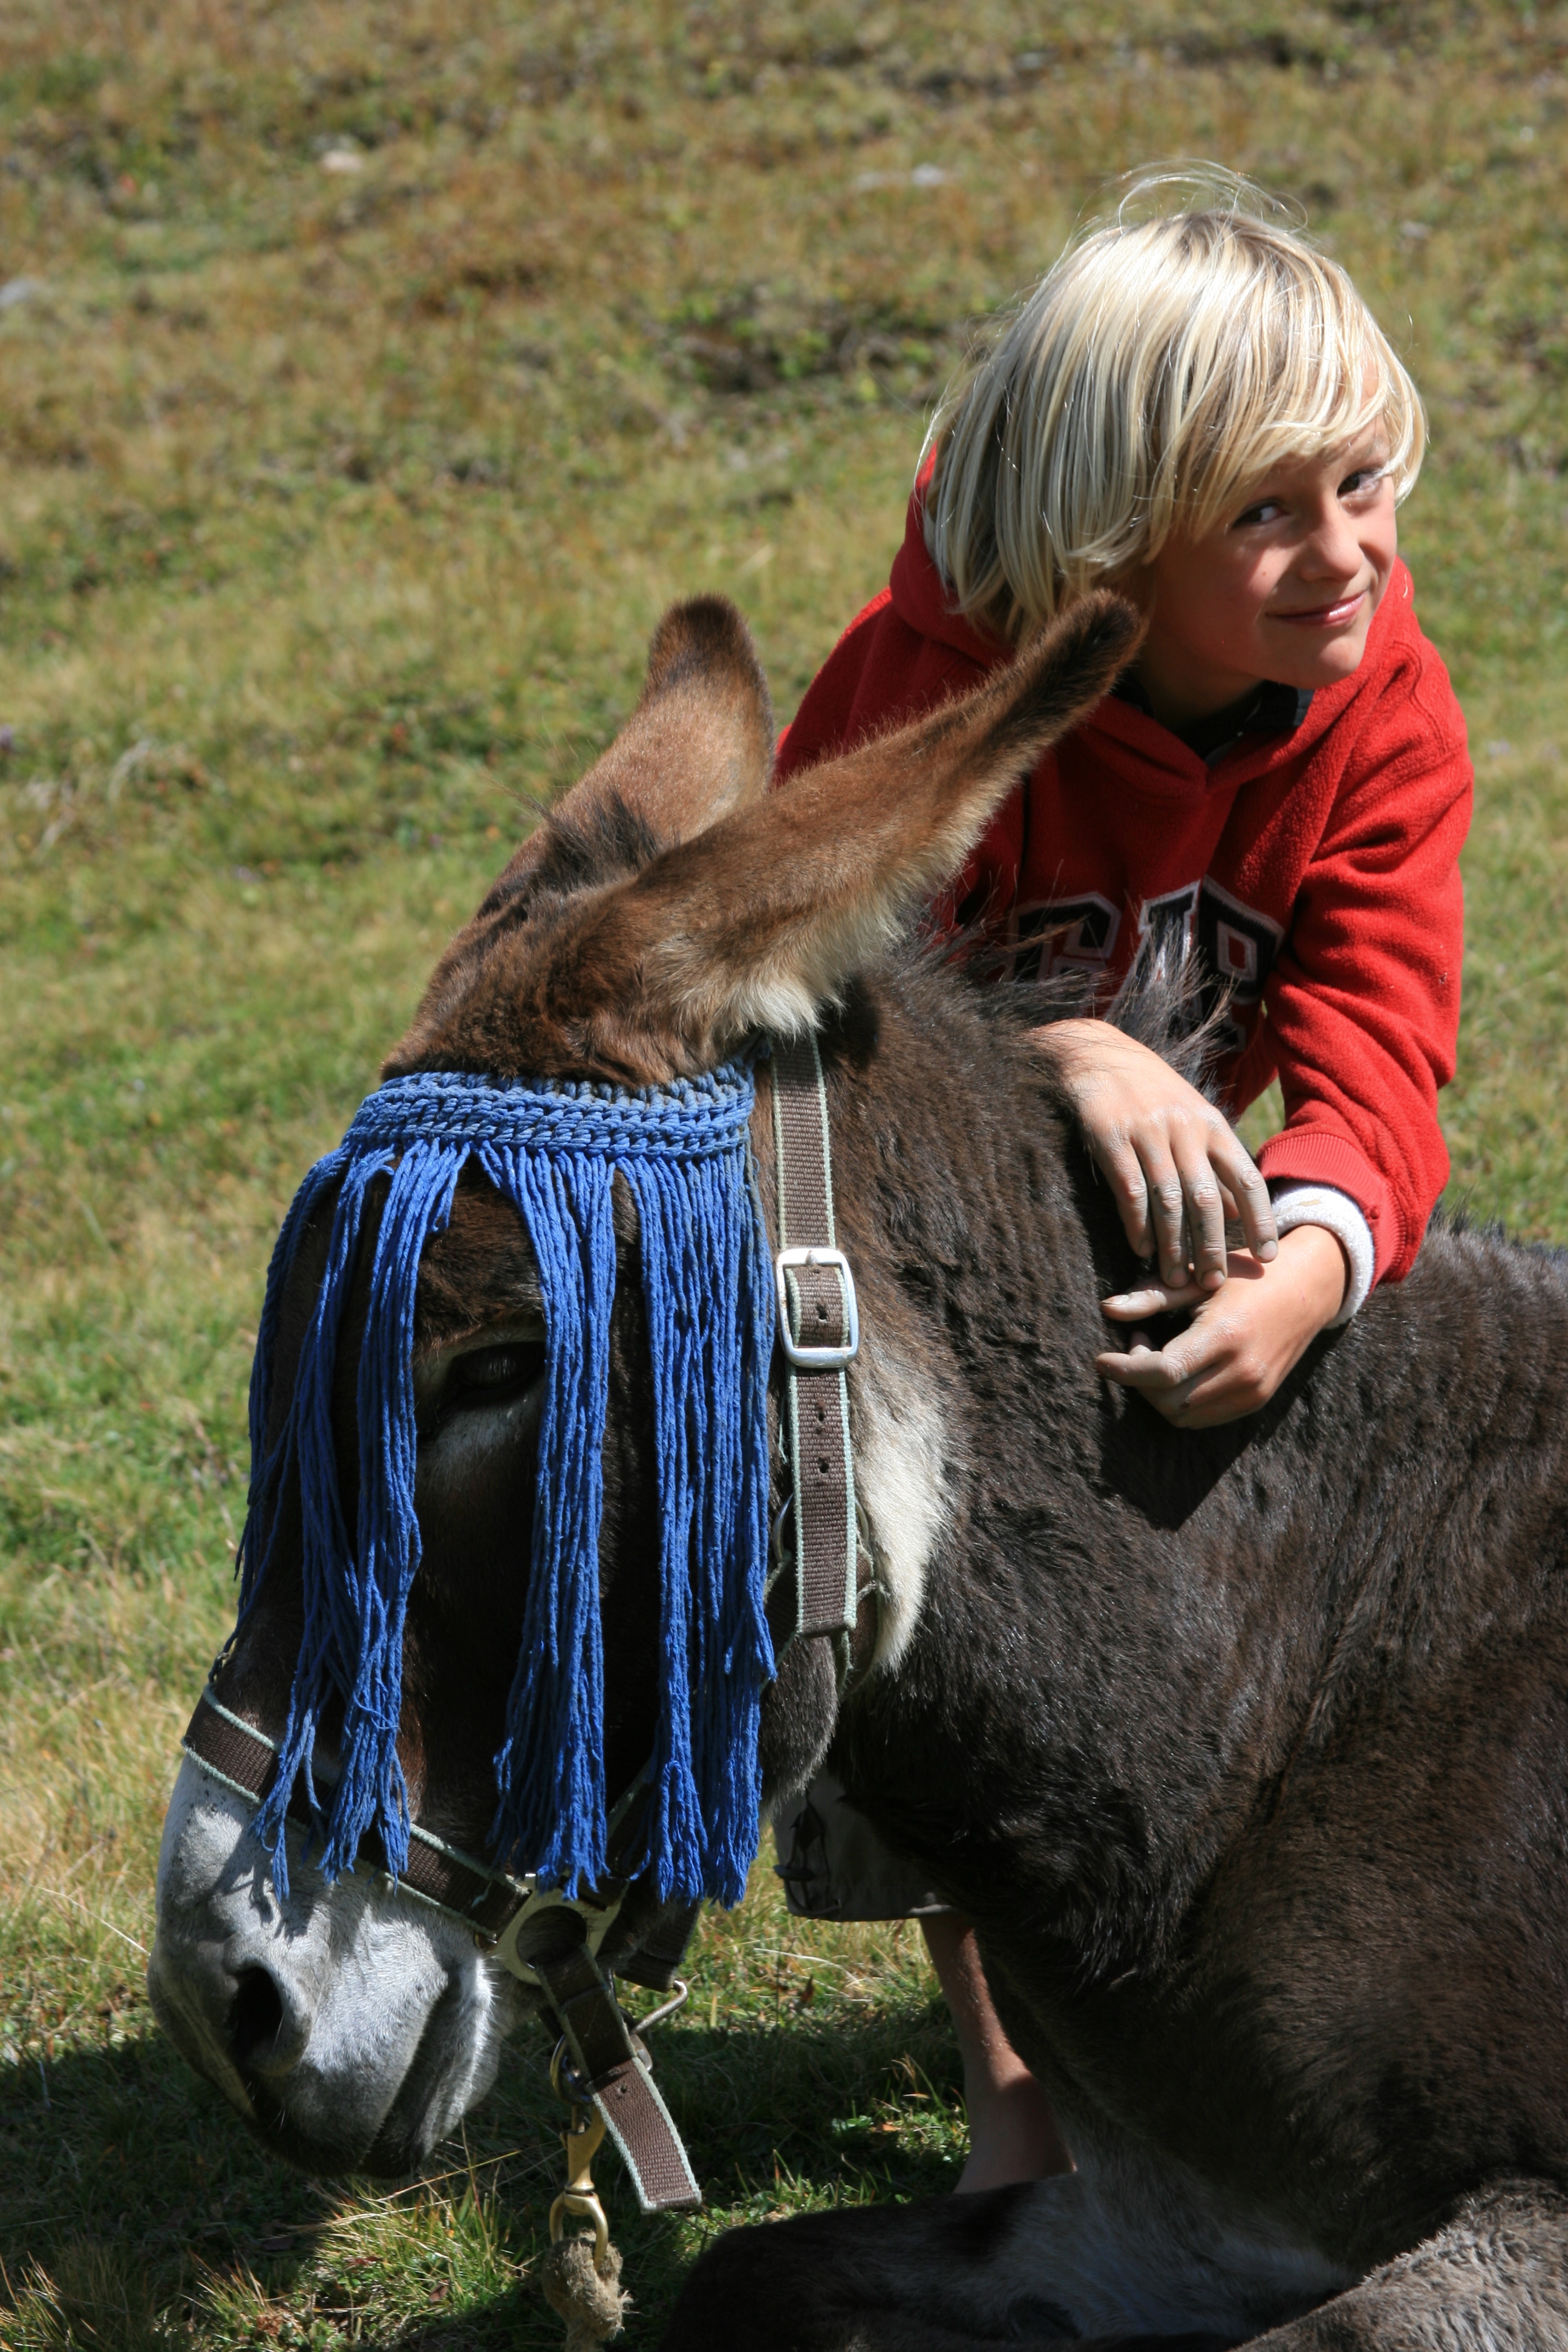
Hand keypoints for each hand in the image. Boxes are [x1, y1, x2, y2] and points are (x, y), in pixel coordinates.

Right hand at [1032, 1020, 1276, 1290]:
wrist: (1099, 1054)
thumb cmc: (1152, 1095)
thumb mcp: (1194, 1120)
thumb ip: (1216, 1164)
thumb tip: (1239, 1214)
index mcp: (1213, 1125)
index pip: (1246, 1178)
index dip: (1260, 1220)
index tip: (1267, 1256)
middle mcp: (1186, 1129)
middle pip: (1207, 1199)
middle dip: (1212, 1246)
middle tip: (1212, 1282)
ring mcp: (1148, 1132)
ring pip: (1168, 1201)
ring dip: (1172, 1246)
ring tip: (1173, 1278)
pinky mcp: (1111, 1137)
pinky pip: (1129, 1190)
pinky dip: (1137, 1223)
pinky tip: (1140, 1248)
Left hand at [1096, 1224, 1347, 1427]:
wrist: (1308, 1289)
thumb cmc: (1249, 1274)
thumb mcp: (1201, 1277)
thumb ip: (1153, 1295)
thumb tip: (1107, 1308)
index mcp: (1225, 1336)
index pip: (1162, 1371)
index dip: (1125, 1370)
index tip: (1101, 1359)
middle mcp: (1241, 1371)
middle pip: (1167, 1401)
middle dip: (1138, 1379)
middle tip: (1135, 1341)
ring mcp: (1252, 1391)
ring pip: (1183, 1417)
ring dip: (1157, 1393)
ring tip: (1154, 1352)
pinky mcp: (1256, 1401)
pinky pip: (1203, 1417)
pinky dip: (1180, 1400)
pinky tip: (1178, 1367)